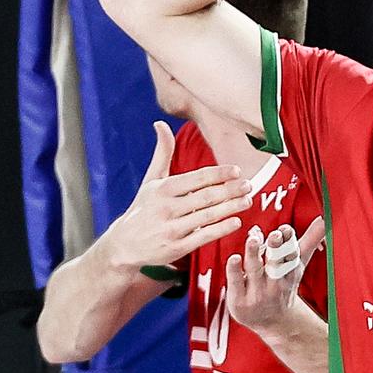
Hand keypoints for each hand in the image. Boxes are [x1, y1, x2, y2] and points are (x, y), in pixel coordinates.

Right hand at [102, 122, 250, 272]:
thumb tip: (160, 123)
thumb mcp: (150, 181)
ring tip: (247, 200)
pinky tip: (236, 222)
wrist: (123, 244)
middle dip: (229, 190)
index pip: (195, 178)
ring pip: (206, 216)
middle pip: (205, 197)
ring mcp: (170, 229)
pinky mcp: (175, 248)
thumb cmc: (143, 208)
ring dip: (230, 208)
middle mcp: (165, 208)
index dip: (218, 174)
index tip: (237, 170)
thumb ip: (162, 153)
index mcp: (162, 189)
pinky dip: (221, 229)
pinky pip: (202, 237)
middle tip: (249, 185)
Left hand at [226, 217, 325, 339]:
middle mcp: (276, 281)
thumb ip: (309, 240)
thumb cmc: (283, 286)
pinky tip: (234, 258)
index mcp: (290, 271)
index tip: (285, 229)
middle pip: (277, 262)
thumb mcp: (297, 265)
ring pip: (255, 269)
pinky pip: (236, 282)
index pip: (291, 254)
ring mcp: (257, 292)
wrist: (274, 323)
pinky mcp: (240, 300)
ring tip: (253, 239)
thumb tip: (325, 218)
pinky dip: (235, 270)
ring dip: (254, 253)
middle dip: (276, 248)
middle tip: (275, 234)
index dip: (288, 241)